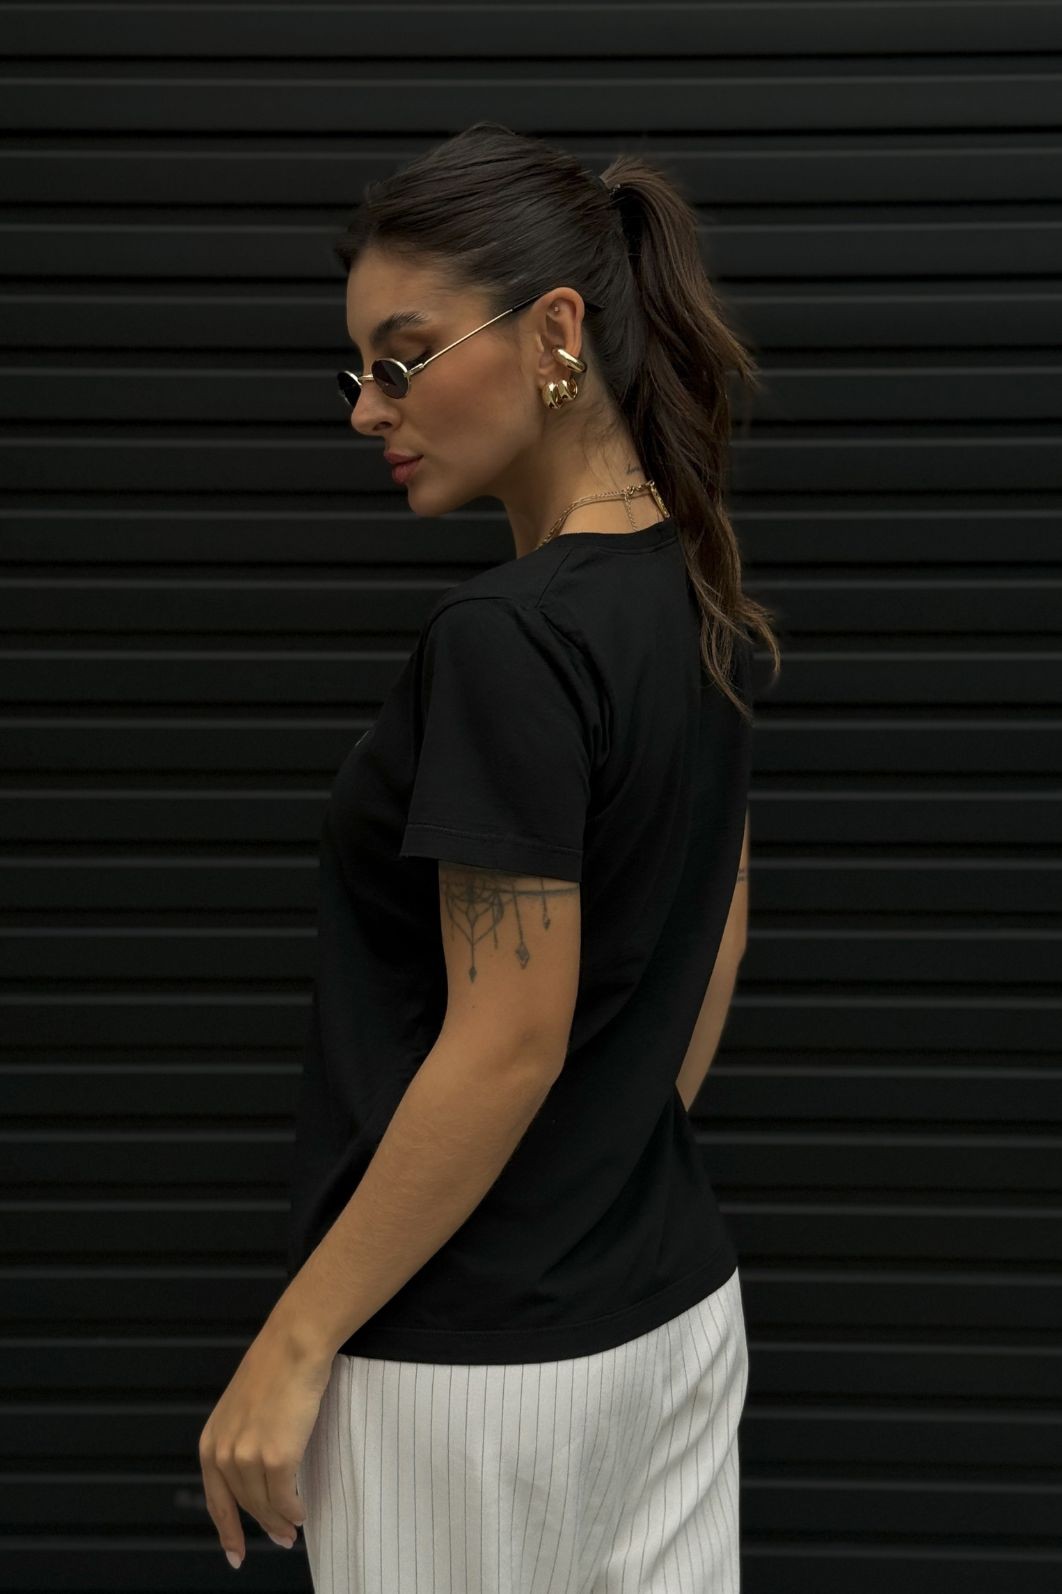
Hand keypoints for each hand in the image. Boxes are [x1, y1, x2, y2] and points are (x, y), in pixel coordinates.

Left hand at [198, 1307, 333, 1568]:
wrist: (293, 1345)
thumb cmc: (275, 1367)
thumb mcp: (242, 1409)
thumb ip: (241, 1440)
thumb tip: (255, 1474)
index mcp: (211, 1442)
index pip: (215, 1500)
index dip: (226, 1530)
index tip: (235, 1553)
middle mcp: (224, 1454)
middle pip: (244, 1505)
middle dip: (264, 1525)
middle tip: (282, 1539)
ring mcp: (248, 1457)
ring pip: (265, 1505)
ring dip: (281, 1522)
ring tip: (294, 1528)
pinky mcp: (277, 1457)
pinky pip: (286, 1499)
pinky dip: (294, 1511)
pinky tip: (301, 1513)